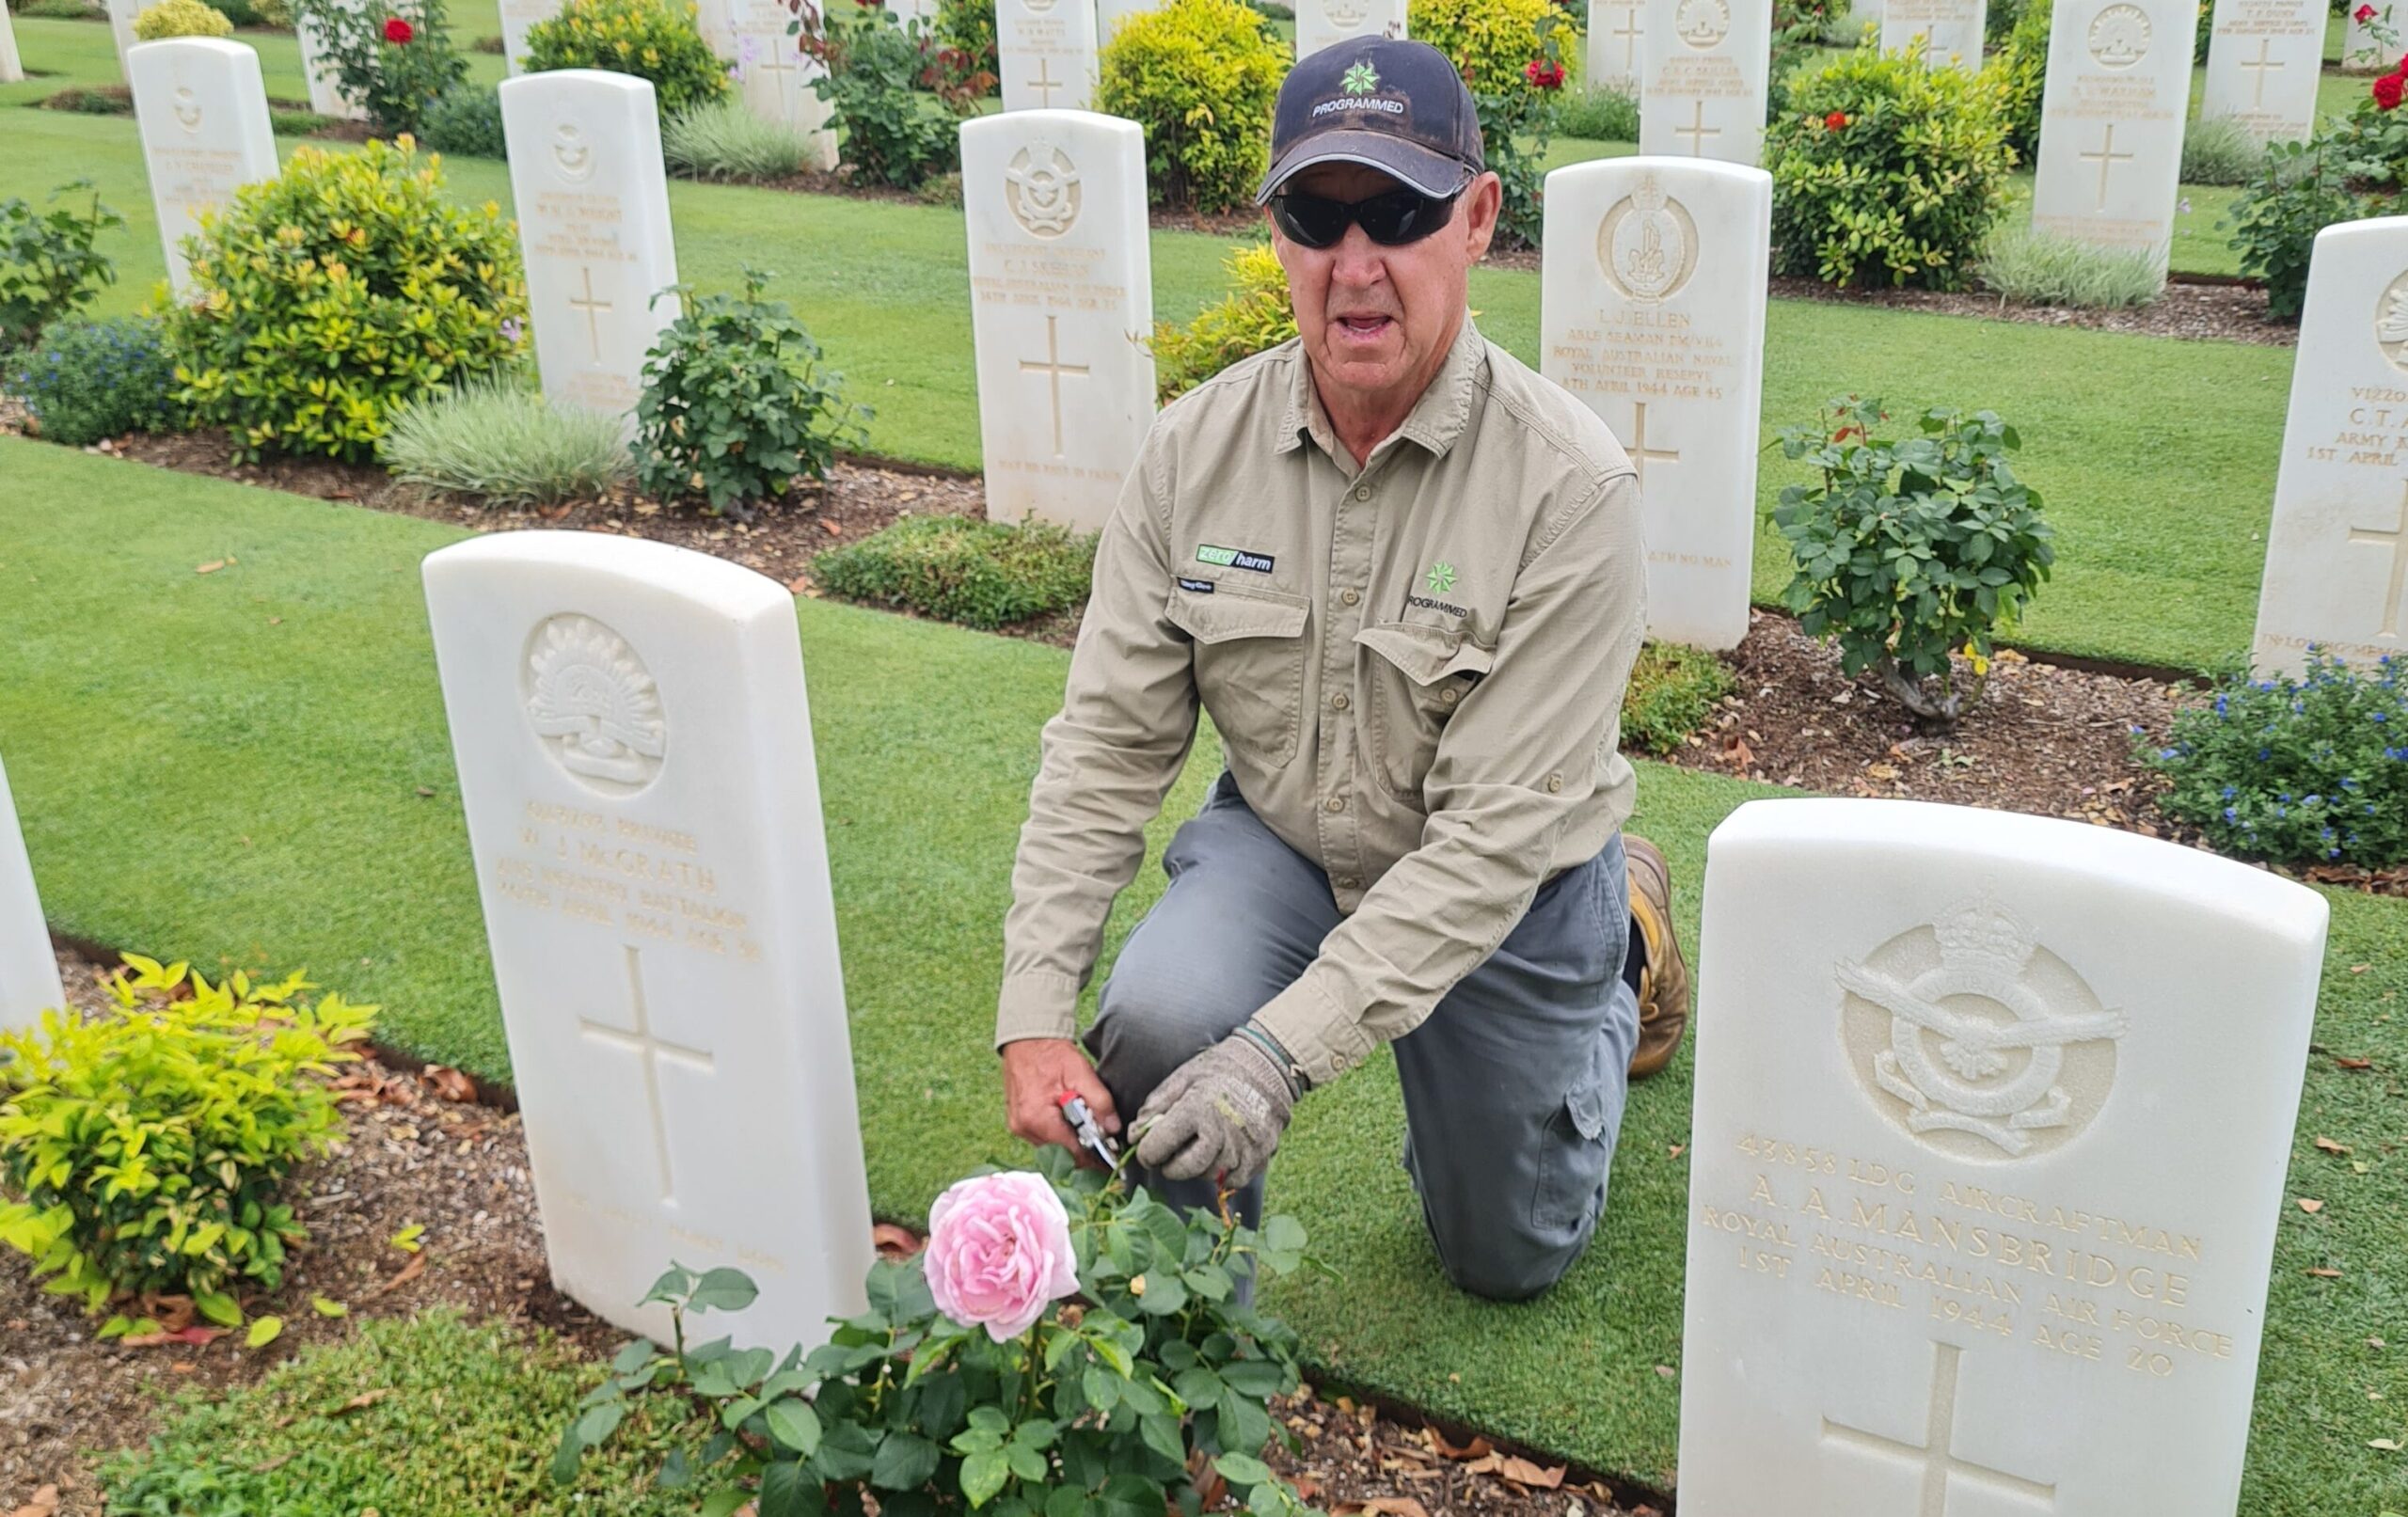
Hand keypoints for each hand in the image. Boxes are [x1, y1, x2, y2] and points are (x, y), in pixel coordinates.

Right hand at [1001, 1038, 1120, 1167]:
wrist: (1027, 1039)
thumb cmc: (1051, 1053)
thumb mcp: (1081, 1072)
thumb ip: (1100, 1101)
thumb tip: (1113, 1129)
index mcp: (1037, 1118)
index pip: (1071, 1152)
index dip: (1093, 1159)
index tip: (1109, 1163)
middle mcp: (1024, 1128)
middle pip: (1060, 1155)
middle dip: (1083, 1151)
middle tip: (1102, 1142)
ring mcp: (1018, 1127)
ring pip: (1051, 1149)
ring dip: (1070, 1144)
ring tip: (1086, 1129)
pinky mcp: (1018, 1123)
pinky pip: (1042, 1139)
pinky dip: (1058, 1135)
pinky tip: (1070, 1123)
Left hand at [1131, 1024, 1298, 1186]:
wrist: (1268, 1067)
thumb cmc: (1220, 1070)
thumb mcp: (1182, 1078)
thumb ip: (1155, 1106)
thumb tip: (1134, 1135)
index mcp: (1197, 1110)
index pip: (1158, 1147)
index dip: (1146, 1153)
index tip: (1146, 1150)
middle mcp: (1221, 1133)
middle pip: (1183, 1169)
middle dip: (1168, 1167)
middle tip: (1167, 1156)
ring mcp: (1243, 1149)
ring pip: (1207, 1175)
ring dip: (1195, 1167)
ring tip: (1198, 1145)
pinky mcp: (1259, 1159)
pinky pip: (1232, 1179)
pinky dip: (1220, 1170)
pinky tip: (1219, 1151)